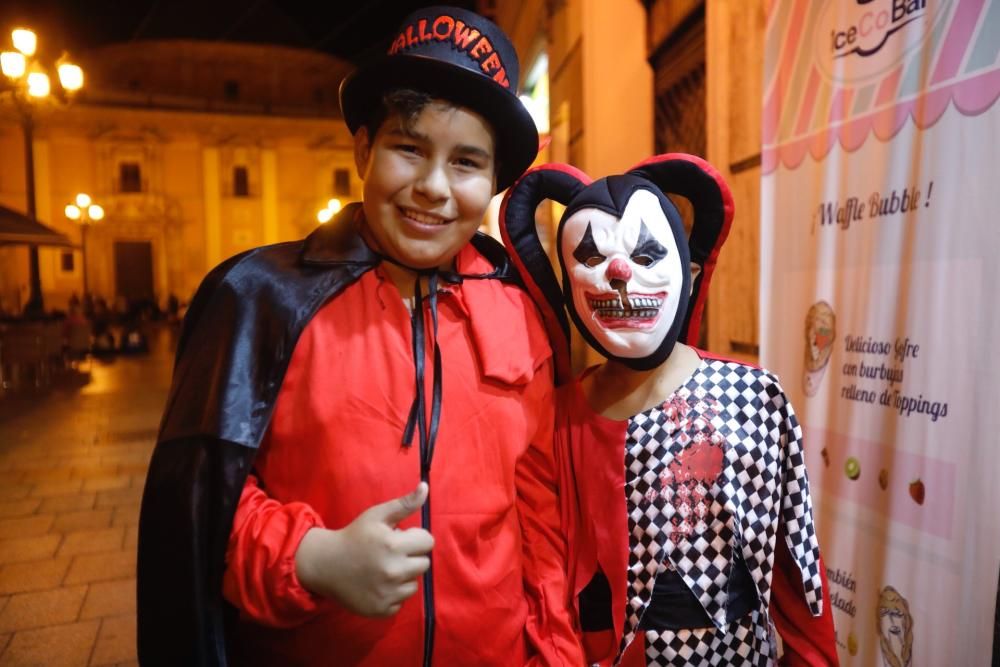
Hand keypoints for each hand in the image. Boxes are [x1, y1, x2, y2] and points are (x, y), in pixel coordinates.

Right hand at [294, 482, 433, 616]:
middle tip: (390, 553)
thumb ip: (404, 503)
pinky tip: (377, 584)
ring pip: (414, 584)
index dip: (415, 537)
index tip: (399, 538)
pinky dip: (393, 594)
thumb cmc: (354, 536)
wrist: (325, 564)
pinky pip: (401, 601)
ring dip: (403, 576)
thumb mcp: (376, 515)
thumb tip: (425, 487)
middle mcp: (393, 571)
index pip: (428, 542)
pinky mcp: (382, 610)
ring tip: (383, 568)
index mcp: (393, 545)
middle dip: (410, 556)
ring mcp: (387, 593)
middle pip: (424, 564)